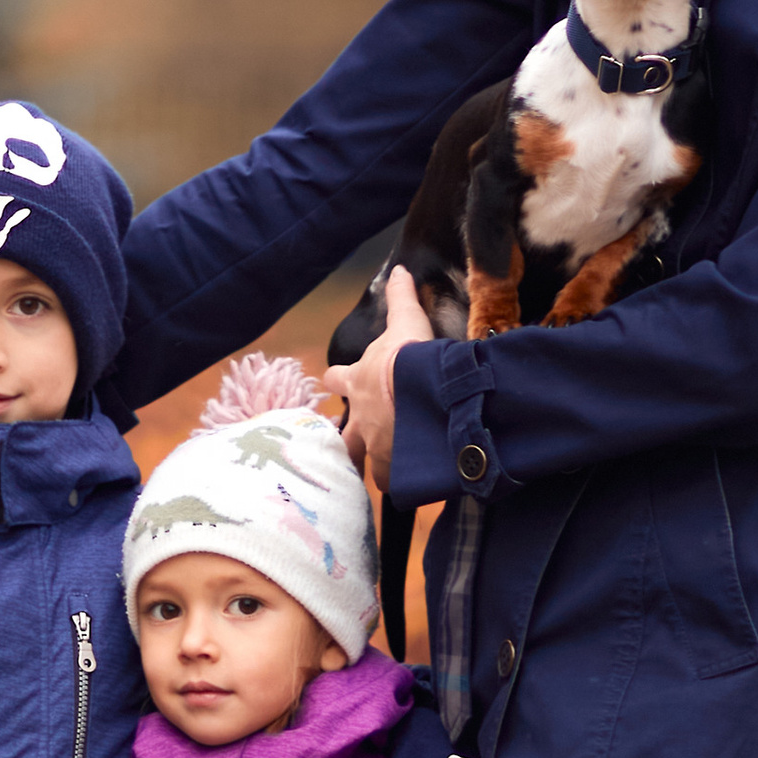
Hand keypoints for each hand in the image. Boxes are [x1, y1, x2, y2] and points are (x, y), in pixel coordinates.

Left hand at [339, 264, 434, 490]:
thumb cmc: (409, 356)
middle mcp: (359, 417)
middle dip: (347, 439)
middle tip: (353, 445)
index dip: (336, 380)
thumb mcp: (406, 321)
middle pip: (343, 434)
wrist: (422, 393)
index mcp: (357, 381)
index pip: (336, 379)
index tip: (336, 382)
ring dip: (375, 466)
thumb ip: (401, 297)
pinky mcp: (393, 468)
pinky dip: (402, 484)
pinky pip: (395, 483)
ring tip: (387, 473)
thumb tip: (398, 269)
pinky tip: (412, 488)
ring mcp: (374, 446)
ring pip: (366, 463)